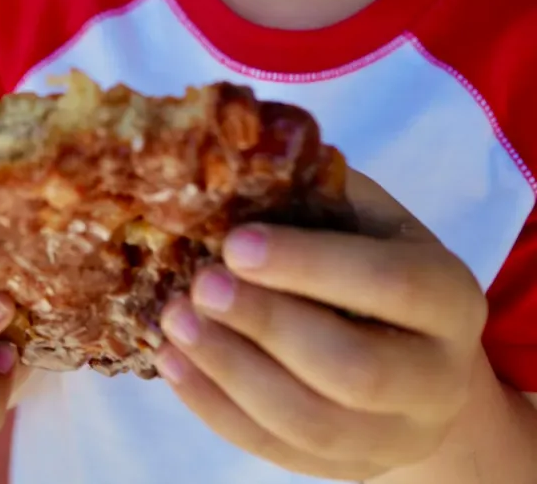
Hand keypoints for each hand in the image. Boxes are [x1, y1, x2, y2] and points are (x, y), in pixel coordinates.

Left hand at [157, 172, 487, 480]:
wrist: (414, 351)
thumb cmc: (375, 258)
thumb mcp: (366, 214)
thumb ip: (316, 193)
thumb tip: (235, 170)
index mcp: (450, 297)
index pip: (391, 283)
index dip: (311, 264)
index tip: (235, 243)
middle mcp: (438, 378)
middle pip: (355, 369)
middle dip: (269, 325)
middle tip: (201, 286)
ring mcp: (397, 436)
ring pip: (312, 423)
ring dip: (232, 373)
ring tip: (175, 322)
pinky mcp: (350, 468)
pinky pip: (279, 451)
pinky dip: (218, 409)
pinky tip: (174, 363)